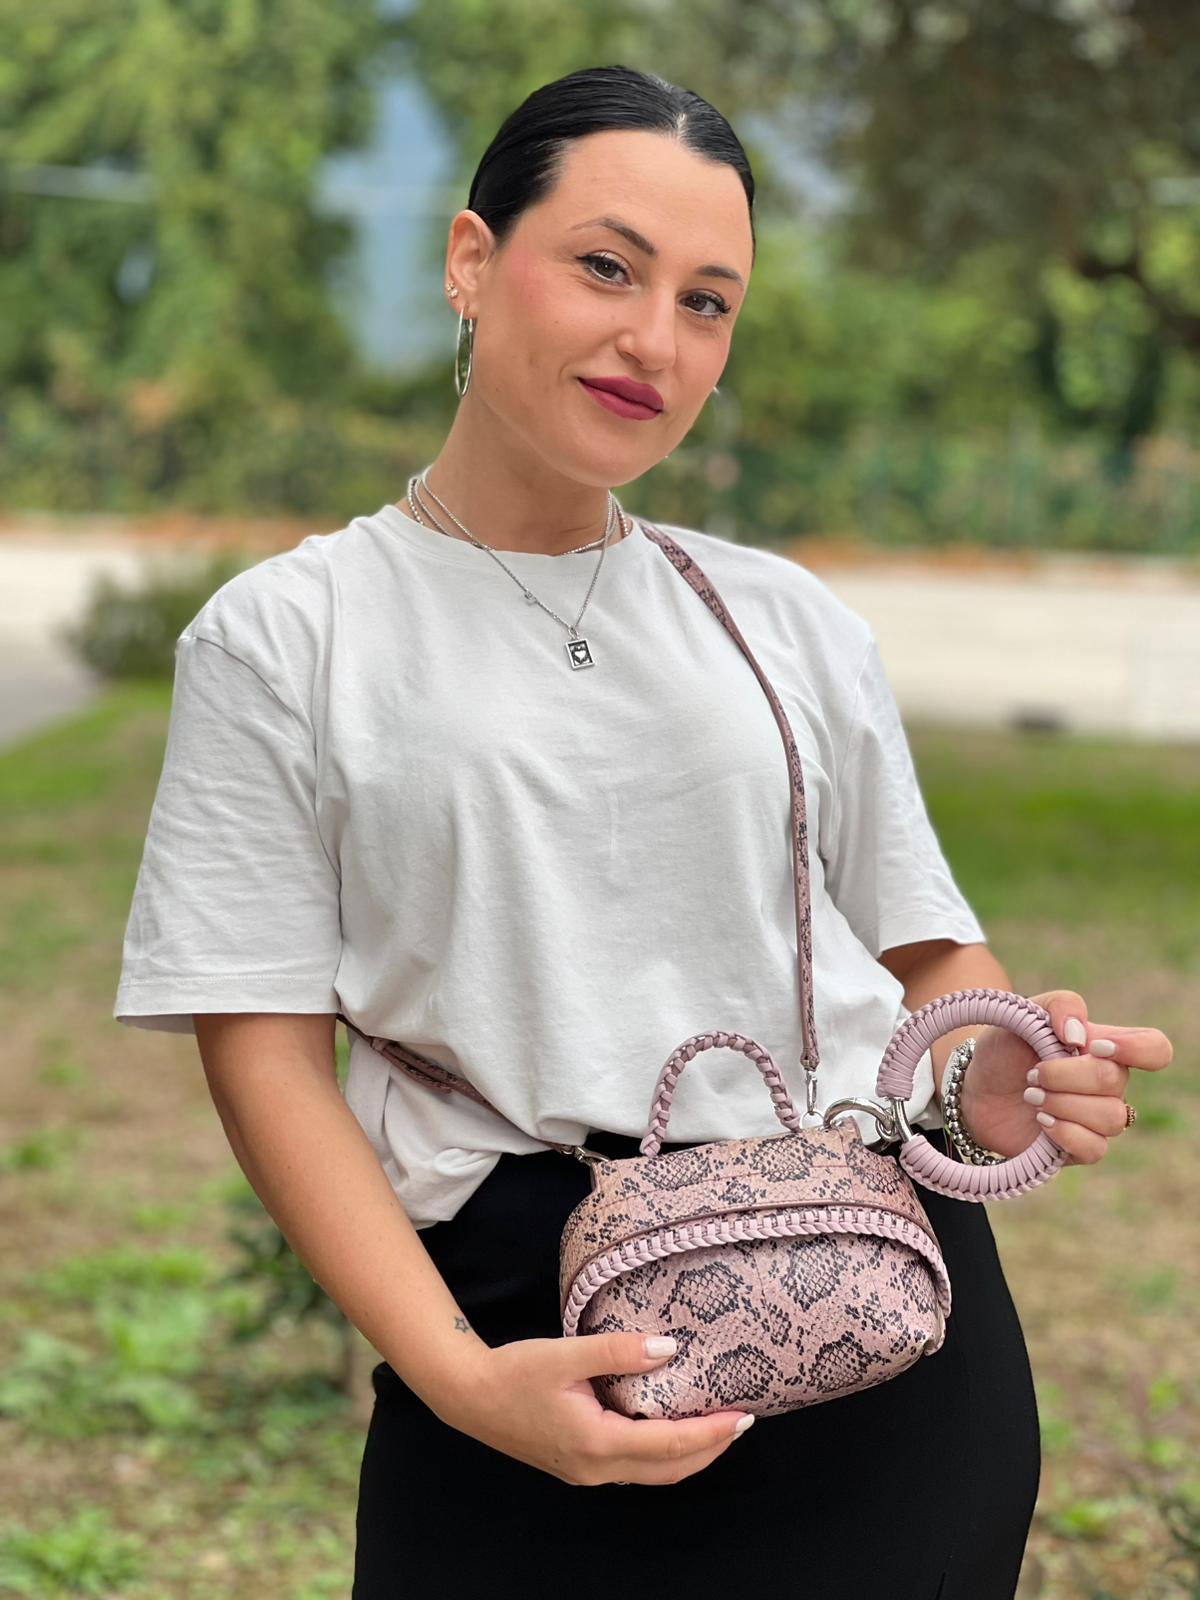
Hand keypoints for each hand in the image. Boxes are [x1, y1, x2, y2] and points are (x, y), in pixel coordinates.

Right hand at [435, 1329, 754, 1485]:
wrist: (469, 1396)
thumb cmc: (514, 1371)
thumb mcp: (566, 1353)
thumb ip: (618, 1350)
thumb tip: (669, 1349)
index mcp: (597, 1443)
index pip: (669, 1446)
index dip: (711, 1434)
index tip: (743, 1416)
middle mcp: (596, 1467)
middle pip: (668, 1470)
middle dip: (710, 1449)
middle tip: (742, 1422)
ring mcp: (587, 1471)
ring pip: (652, 1473)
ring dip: (688, 1454)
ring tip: (716, 1426)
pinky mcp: (579, 1464)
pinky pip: (633, 1466)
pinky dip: (662, 1452)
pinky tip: (669, 1427)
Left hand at [955, 988, 1173, 1164]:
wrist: (975, 1088)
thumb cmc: (1005, 1049)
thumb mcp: (1023, 1014)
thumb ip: (1058, 1006)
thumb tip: (1079, 1035)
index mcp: (1105, 1047)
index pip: (1155, 1049)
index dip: (1136, 1048)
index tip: (1093, 1046)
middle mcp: (1109, 1084)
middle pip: (1117, 1081)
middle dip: (1066, 1076)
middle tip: (1032, 1074)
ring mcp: (1096, 1118)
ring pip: (1110, 1118)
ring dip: (1063, 1104)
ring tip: (1031, 1097)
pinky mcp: (1080, 1148)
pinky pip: (1096, 1149)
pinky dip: (1066, 1133)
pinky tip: (1042, 1122)